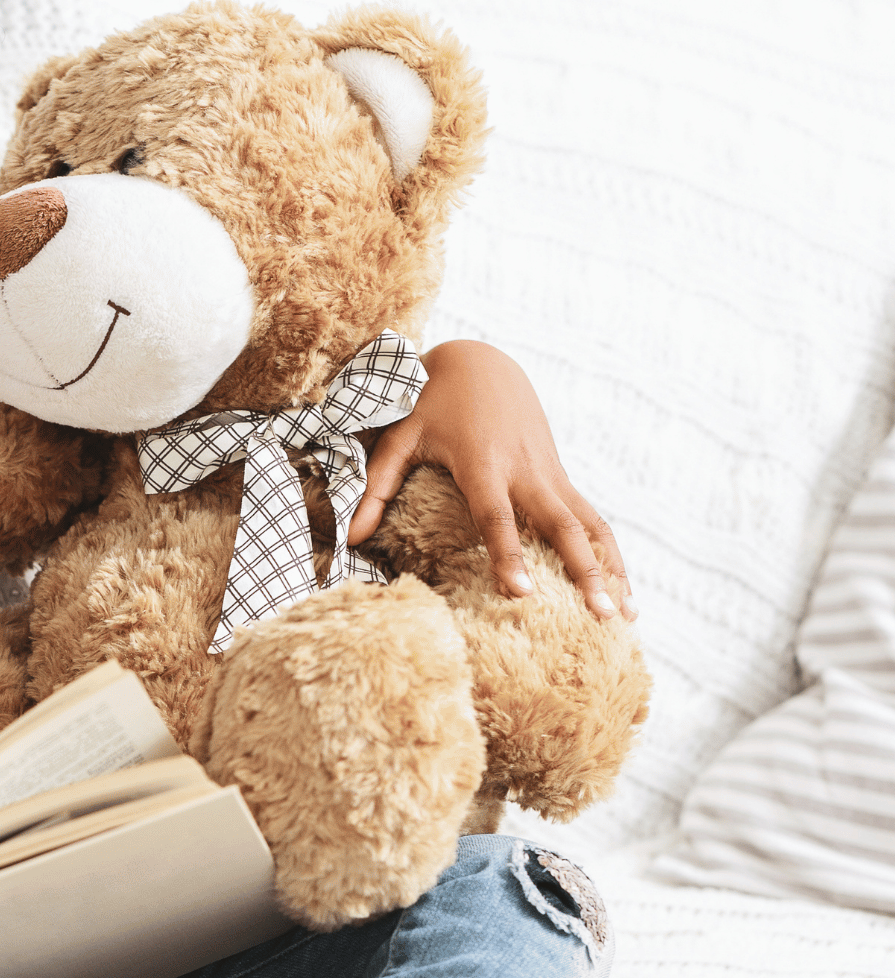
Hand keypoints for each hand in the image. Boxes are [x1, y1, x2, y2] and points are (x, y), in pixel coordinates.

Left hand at [347, 340, 633, 619]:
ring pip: (589, 525)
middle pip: (562, 526)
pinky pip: (592, 518)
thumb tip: (350, 538)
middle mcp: (525, 470)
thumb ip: (376, 487)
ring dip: (611, 568)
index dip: (509, 555)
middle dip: (585, 572)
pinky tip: (623, 589)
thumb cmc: (431, 401)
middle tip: (602, 616)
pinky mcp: (559, 476)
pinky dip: (611, 553)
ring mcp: (549, 473)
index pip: (497, 516)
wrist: (480, 360)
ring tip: (626, 616)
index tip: (522, 594)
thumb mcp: (399, 437)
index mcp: (483, 462)